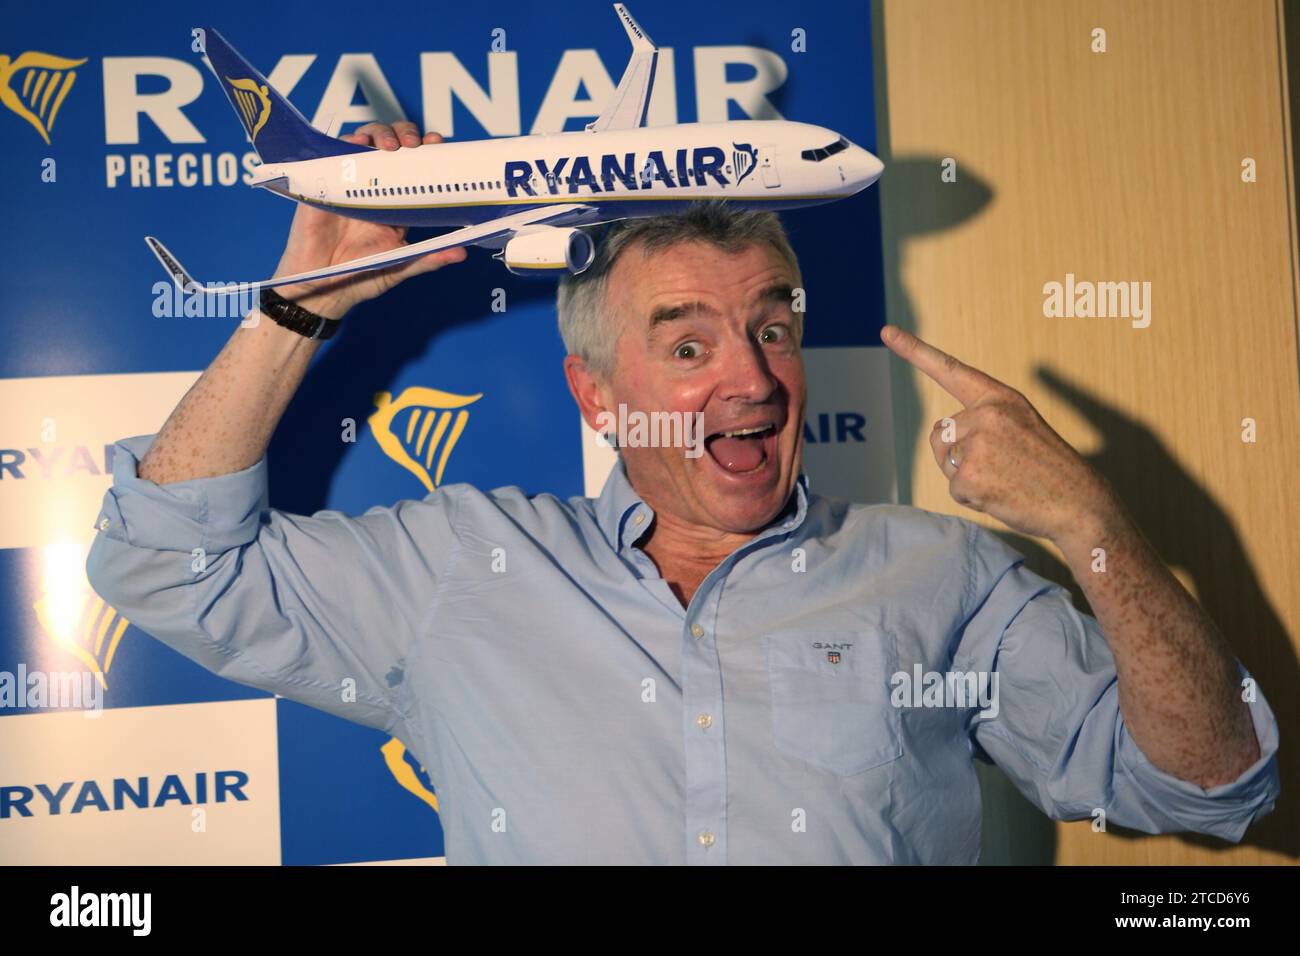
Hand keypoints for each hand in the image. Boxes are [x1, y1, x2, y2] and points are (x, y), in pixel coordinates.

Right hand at [272, 120, 466, 319]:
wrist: (322, 290)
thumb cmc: (360, 276)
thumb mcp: (400, 265)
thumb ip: (430, 258)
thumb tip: (462, 253)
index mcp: (394, 202)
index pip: (412, 164)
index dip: (425, 149)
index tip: (438, 145)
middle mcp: (372, 186)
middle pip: (390, 144)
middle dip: (405, 134)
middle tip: (414, 145)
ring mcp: (347, 182)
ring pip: (364, 141)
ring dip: (379, 134)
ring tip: (390, 147)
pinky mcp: (323, 186)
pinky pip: (332, 155)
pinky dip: (345, 144)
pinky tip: (358, 144)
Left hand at [881, 324, 1121, 544]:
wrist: (1081, 504)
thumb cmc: (1050, 470)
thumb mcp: (1022, 427)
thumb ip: (985, 421)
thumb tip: (944, 433)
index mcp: (1001, 398)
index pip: (951, 370)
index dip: (915, 350)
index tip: (886, 332)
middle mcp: (986, 415)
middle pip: (941, 433)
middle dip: (958, 453)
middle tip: (1002, 468)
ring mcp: (977, 445)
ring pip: (945, 460)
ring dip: (965, 476)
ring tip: (1004, 480)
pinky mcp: (969, 476)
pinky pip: (954, 489)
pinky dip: (973, 498)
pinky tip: (1002, 495)